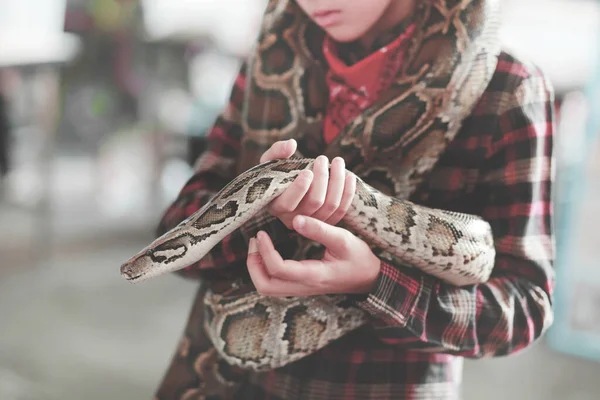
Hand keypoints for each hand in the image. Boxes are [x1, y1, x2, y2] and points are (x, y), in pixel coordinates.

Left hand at [246, 215, 380, 295]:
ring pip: (267, 288)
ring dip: (257, 268)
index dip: (265, 251)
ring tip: (259, 245)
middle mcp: (303, 286)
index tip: (261, 233)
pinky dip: (265, 269)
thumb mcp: (343, 239)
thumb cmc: (359, 258)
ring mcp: (301, 289)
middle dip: (254, 264)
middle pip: (265, 286)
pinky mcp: (300, 286)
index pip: (278, 269)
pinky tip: (269, 251)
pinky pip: (275, 283)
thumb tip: (296, 220)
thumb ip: (320, 230)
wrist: (369, 279)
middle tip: (255, 240)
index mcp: (313, 275)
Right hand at [259, 139, 355, 229]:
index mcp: (276, 207)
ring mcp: (312, 223)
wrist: (285, 189)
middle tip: (322, 158)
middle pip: (315, 202)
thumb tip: (291, 144)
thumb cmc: (275, 173)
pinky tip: (350, 176)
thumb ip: (276, 151)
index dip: (299, 188)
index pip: (288, 203)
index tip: (307, 171)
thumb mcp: (269, 161)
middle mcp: (293, 219)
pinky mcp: (326, 222)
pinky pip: (341, 211)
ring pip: (330, 205)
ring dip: (337, 181)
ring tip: (337, 161)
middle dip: (322, 178)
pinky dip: (347, 193)